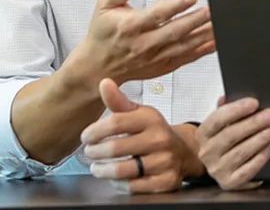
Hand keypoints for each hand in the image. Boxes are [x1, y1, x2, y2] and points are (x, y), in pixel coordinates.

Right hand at [71, 0, 215, 86]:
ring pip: (184, 46)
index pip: (156, 15)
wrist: (98, 67)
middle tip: (213, 10)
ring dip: (203, 35)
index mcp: (131, 26)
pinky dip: (202, 51)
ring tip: (219, 24)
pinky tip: (215, 42)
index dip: (175, 6)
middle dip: (196, 20)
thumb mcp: (103, 6)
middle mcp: (144, 43)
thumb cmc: (102, 33)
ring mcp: (155, 57)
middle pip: (174, 31)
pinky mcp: (162, 66)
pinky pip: (186, 58)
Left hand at [81, 78, 201, 192]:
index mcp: (151, 118)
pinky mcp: (166, 182)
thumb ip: (118, 101)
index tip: (85, 137)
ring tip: (96, 167)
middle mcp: (160, 139)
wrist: (184, 151)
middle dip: (95, 152)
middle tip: (89, 152)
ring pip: (121, 170)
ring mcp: (164, 161)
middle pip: (115, 148)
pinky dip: (119, 184)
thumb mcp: (139, 114)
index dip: (95, 131)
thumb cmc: (153, 132)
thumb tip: (104, 82)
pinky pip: (133, 186)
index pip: (116, 122)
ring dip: (102, 170)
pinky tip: (115, 178)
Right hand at [196, 96, 269, 189]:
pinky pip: (247, 170)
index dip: (236, 110)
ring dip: (262, 138)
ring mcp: (217, 169)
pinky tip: (269, 146)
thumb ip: (223, 109)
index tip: (254, 103)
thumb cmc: (220, 140)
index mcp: (202, 134)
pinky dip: (260, 157)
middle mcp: (207, 153)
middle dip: (255, 123)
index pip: (217, 119)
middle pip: (231, 135)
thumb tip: (226, 97)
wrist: (214, 165)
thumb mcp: (218, 124)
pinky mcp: (229, 182)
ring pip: (241, 152)